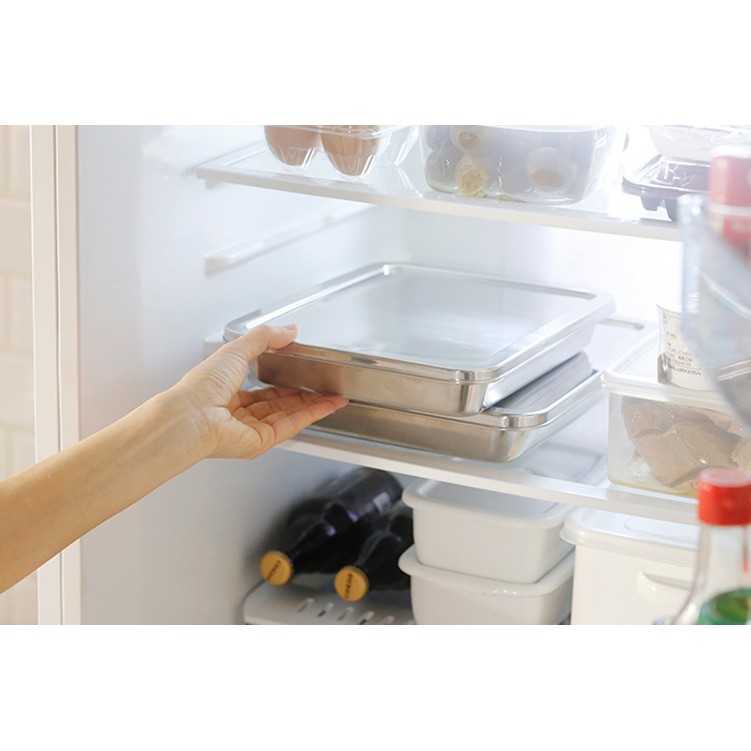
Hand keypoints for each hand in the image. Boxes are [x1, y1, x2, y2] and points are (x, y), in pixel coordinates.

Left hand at [169, 324, 347, 459]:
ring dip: (313, 405)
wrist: (192, 416)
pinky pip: (291, 425)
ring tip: (333, 395)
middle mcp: (239, 414)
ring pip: (289, 415)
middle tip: (325, 386)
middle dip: (304, 395)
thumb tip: (289, 330)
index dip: (285, 380)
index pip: (262, 388)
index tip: (303, 372)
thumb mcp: (236, 349)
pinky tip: (325, 405)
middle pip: (279, 404)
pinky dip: (311, 414)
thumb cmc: (201, 387)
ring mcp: (250, 429)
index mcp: (227, 392)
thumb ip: (264, 337)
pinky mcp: (261, 441)